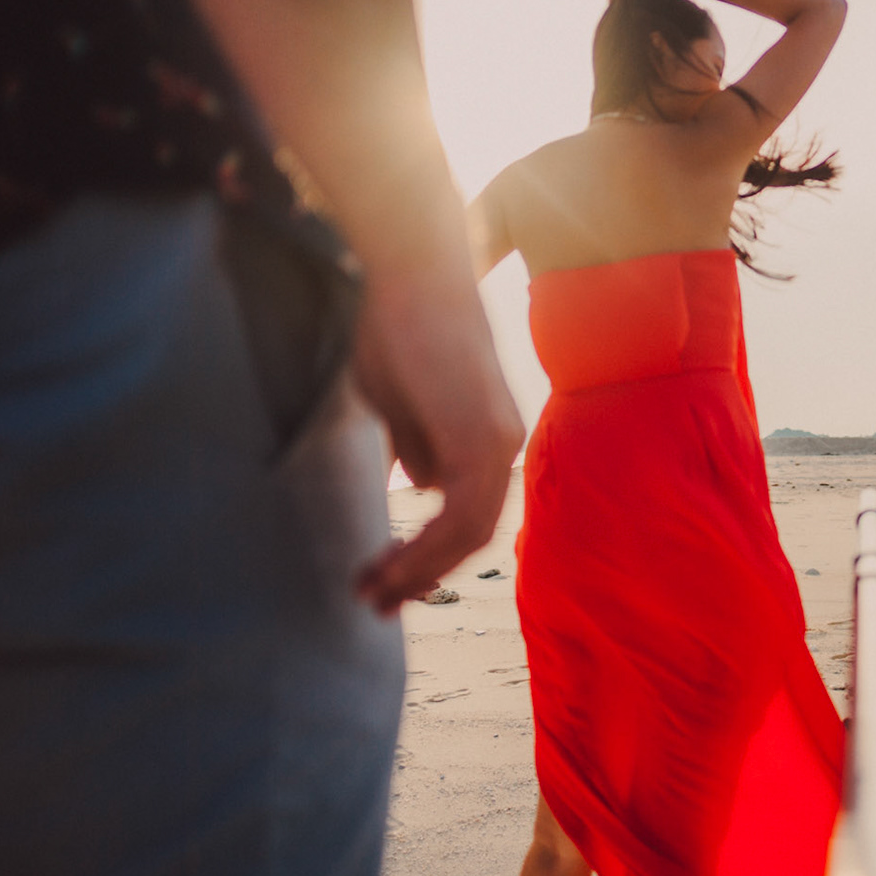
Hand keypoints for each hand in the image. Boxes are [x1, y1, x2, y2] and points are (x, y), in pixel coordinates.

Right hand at [350, 269, 523, 614]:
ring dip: (419, 570)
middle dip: (423, 574)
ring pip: (468, 533)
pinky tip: (390, 568)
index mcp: (487, 433)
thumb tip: (421, 486)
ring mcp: (496, 441)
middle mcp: (503, 441)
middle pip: (473, 533)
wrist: (407, 273)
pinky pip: (460, 517)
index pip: (467, 513)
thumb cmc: (394, 325)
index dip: (429, 553)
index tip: (386, 577)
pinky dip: (425, 549)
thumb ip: (418, 446)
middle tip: (378, 603)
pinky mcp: (479, 438)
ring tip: (372, 594)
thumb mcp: (402, 402)